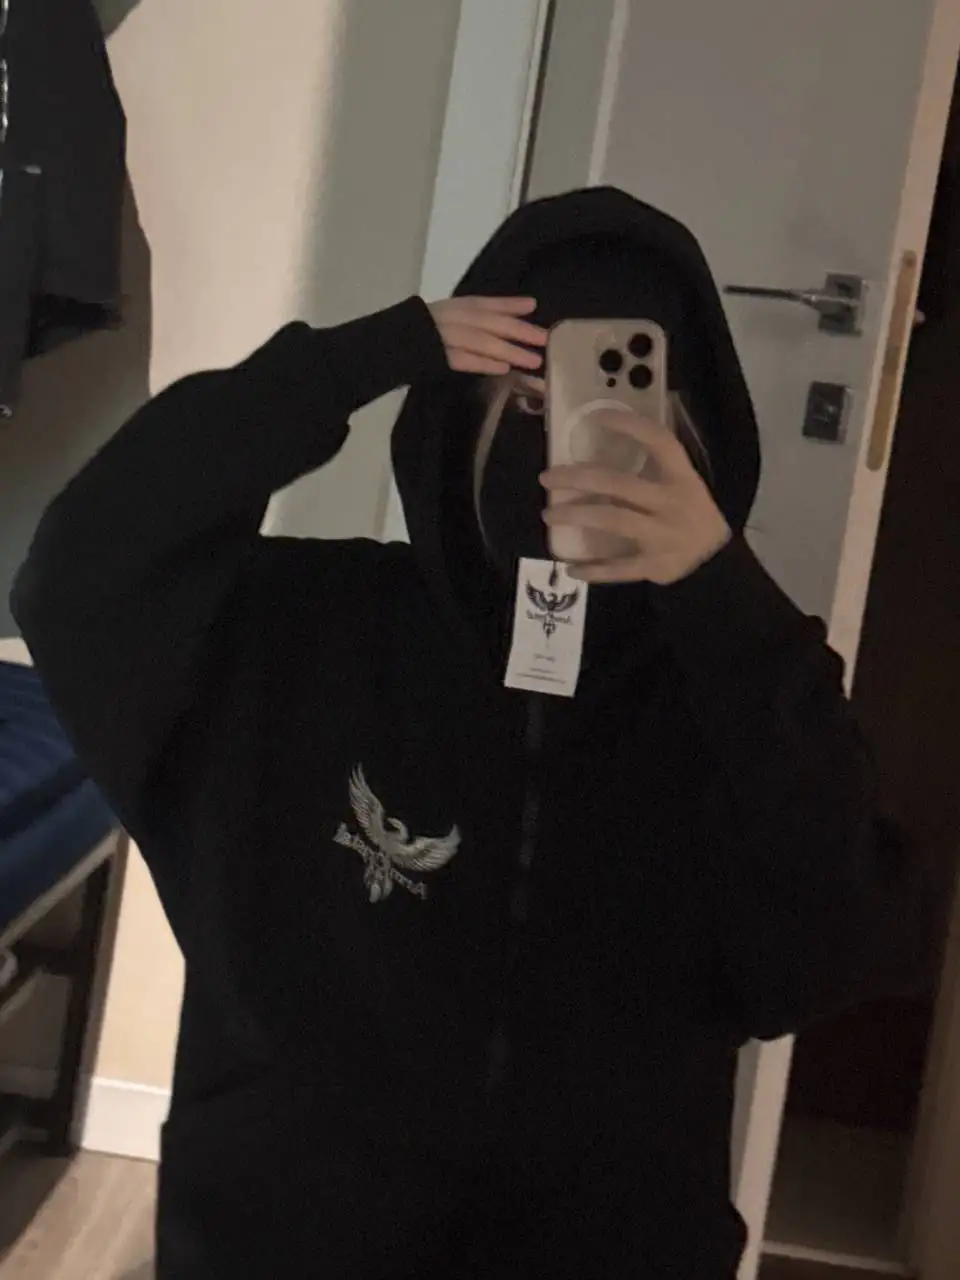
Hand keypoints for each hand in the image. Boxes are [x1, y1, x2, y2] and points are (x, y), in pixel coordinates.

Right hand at [428, 297, 546, 375]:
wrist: (390, 346)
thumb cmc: (426, 334)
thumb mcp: (453, 317)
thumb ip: (483, 314)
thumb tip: (526, 306)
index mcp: (454, 307)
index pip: (484, 303)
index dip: (508, 304)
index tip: (533, 306)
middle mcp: (450, 318)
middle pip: (488, 322)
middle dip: (518, 330)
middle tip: (544, 338)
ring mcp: (443, 337)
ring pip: (480, 341)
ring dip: (508, 350)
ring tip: (532, 360)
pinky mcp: (435, 358)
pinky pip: (462, 360)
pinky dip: (483, 363)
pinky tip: (503, 369)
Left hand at [540, 411, 731, 584]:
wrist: (715, 563)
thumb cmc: (692, 516)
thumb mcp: (685, 487)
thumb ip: (654, 471)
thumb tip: (608, 448)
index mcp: (682, 479)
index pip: (659, 442)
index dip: (630, 425)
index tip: (597, 417)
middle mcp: (671, 504)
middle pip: (619, 484)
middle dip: (577, 479)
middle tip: (547, 478)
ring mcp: (662, 536)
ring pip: (612, 520)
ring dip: (575, 516)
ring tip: (549, 515)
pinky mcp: (654, 566)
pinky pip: (618, 568)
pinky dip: (593, 570)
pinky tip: (571, 568)